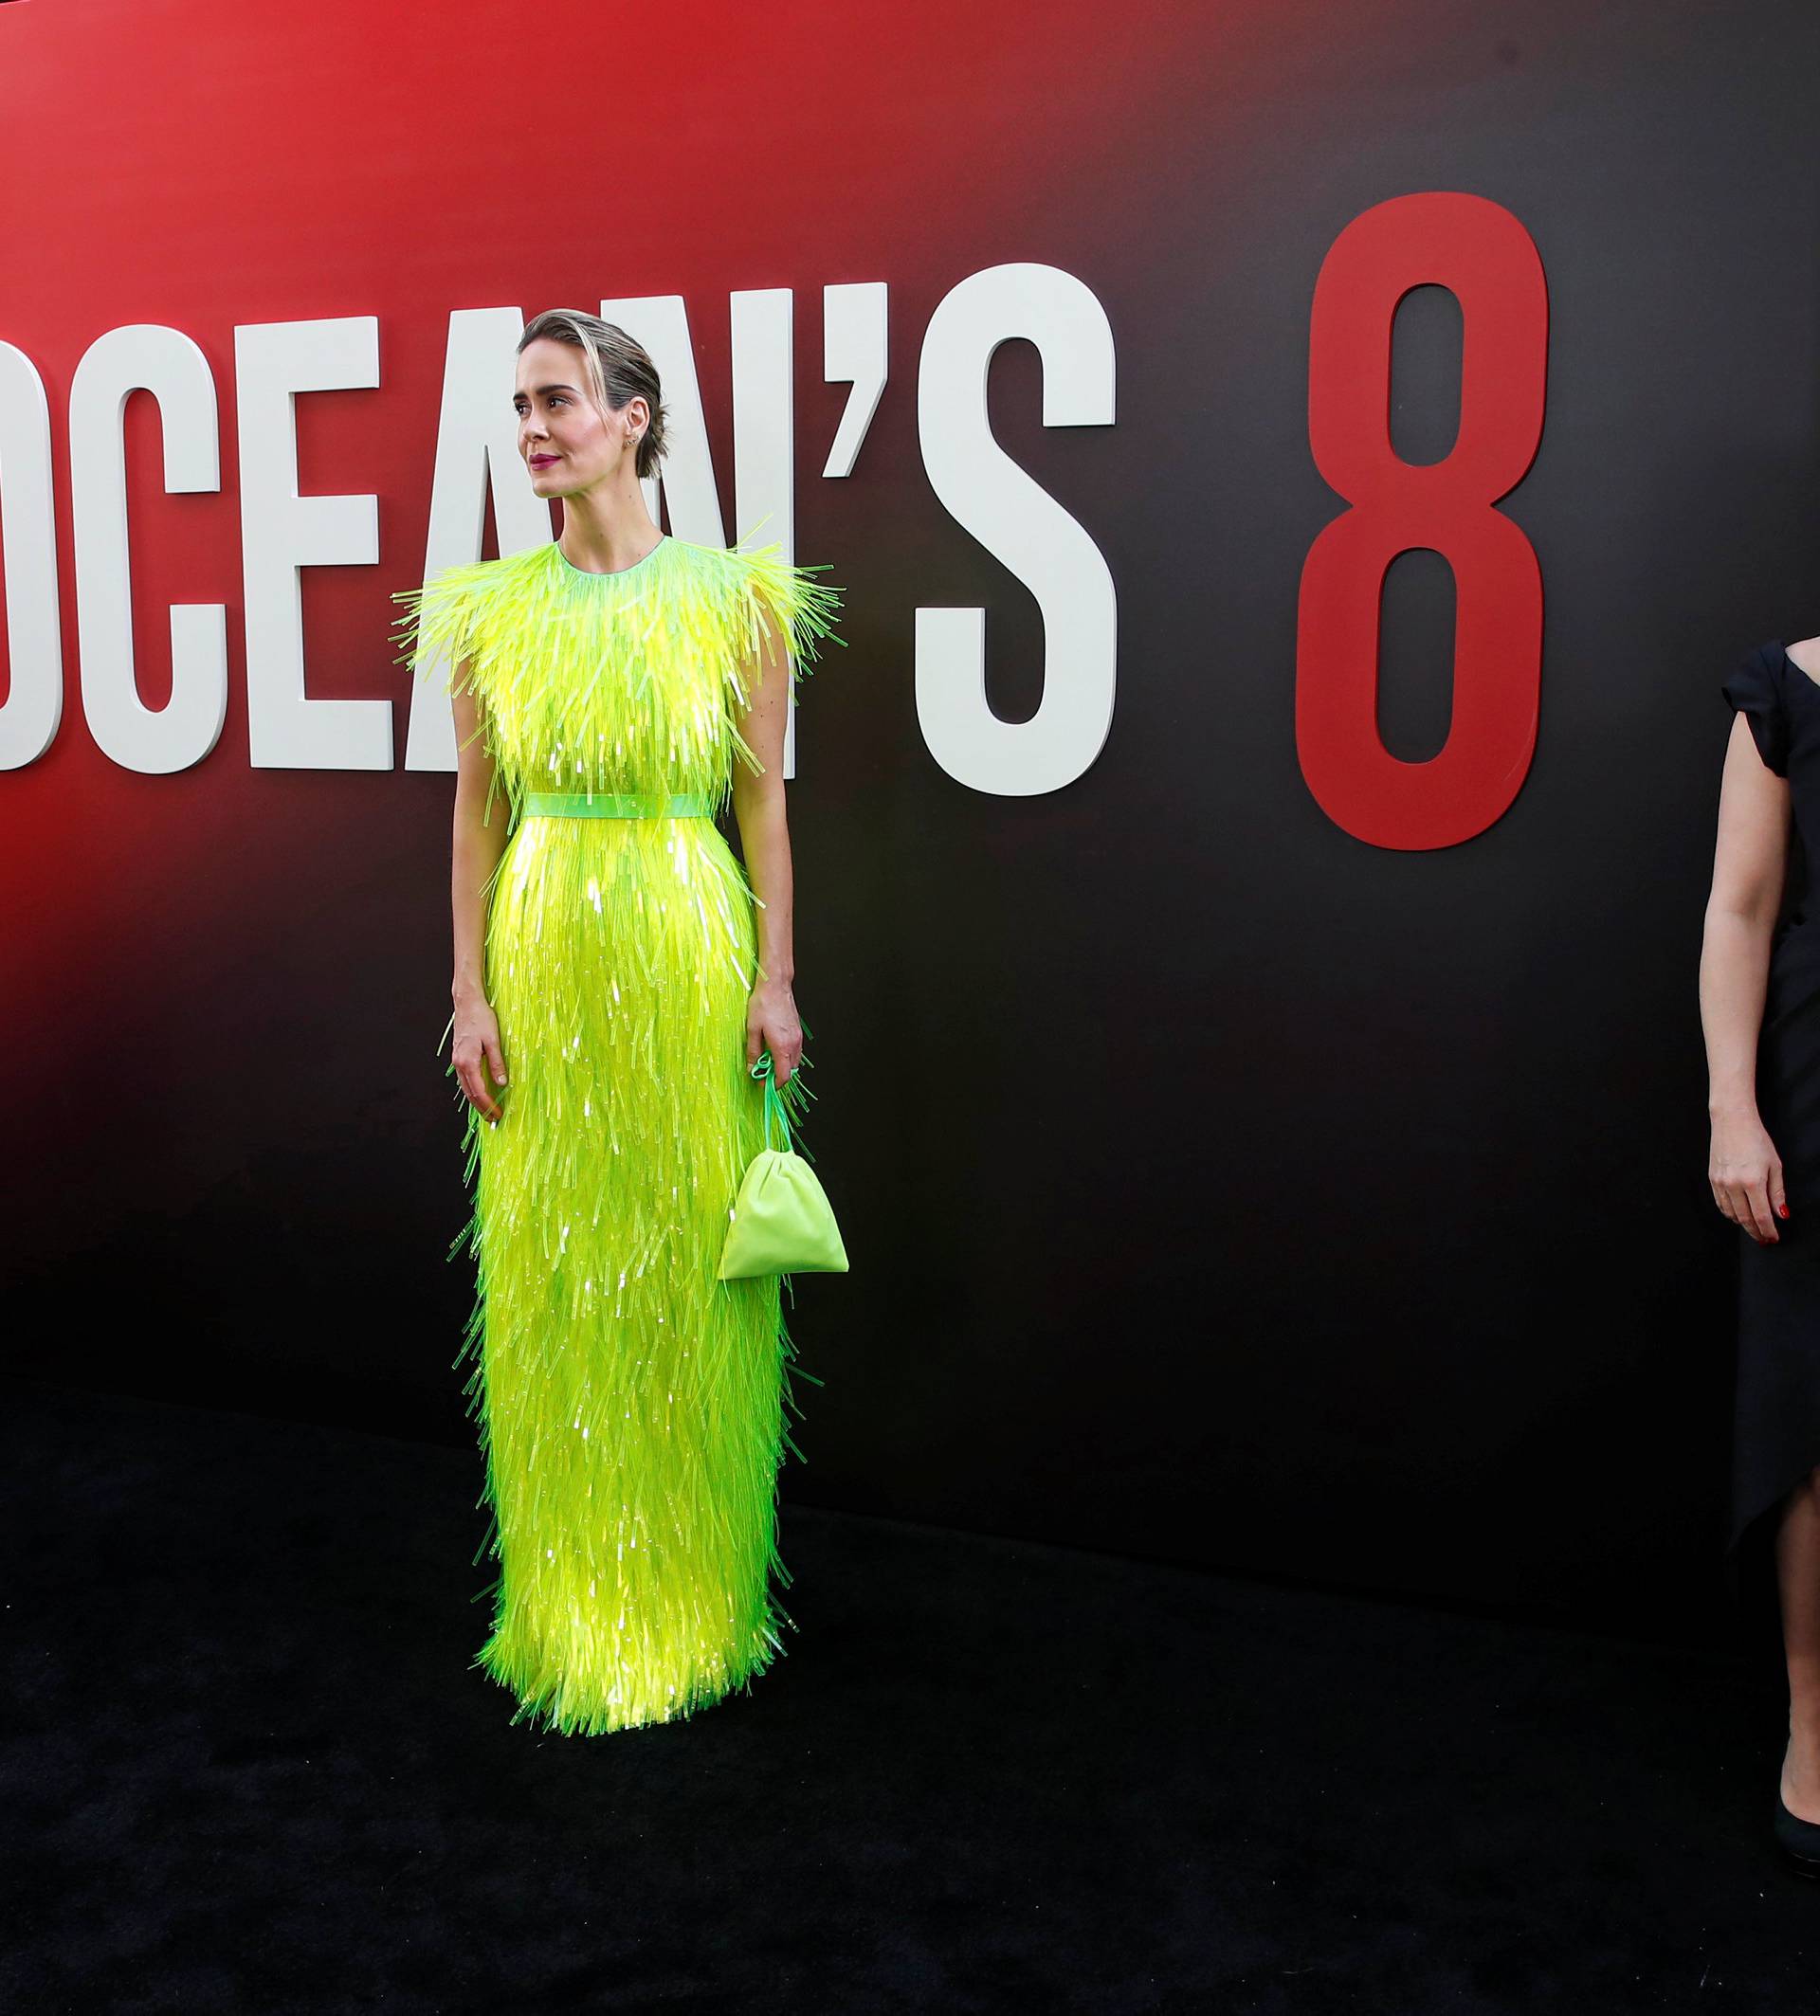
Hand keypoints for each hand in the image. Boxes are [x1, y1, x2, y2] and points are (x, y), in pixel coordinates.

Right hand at [454, 997, 508, 1123]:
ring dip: (476, 1101)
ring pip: (465, 1088)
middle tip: (494, 1120)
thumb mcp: (494, 1040)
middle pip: (469, 1094)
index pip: (478, 1091)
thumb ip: (497, 1063)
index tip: (498, 1115)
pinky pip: (465, 1080)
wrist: (467, 1003)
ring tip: (488, 1111)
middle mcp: (459, 1063)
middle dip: (482, 1109)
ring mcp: (457, 1061)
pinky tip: (480, 1094)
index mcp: (468, 1061)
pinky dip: (472, 1090)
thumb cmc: (482, 1018)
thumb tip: (502, 1083)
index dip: (488, 1106)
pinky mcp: (459, 1057)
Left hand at [746, 981, 801, 1085]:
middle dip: (778, 1076)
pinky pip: (795, 1051)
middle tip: (762, 1073)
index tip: (763, 1084)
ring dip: (783, 1065)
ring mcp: (798, 1038)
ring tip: (767, 1060)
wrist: (776, 985)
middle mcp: (793, 1044)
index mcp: (782, 1046)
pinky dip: (786, 1056)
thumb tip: (751, 1067)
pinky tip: (774, 1049)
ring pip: (794, 1061)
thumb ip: (753, 1051)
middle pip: (791, 1071)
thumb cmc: (764, 1004)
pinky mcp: (798, 1031)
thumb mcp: (752, 1030)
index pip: (783, 1076)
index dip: (773, 1084)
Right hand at [1710, 1108, 1787, 1243]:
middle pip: (1745, 1219)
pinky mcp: (1712, 1179)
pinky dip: (1731, 1213)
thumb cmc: (1756, 1140)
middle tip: (1765, 1239)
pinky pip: (1721, 1204)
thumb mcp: (1775, 1165)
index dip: (1769, 1231)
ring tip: (1754, 1228)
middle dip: (1756, 1232)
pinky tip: (1739, 1214)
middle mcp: (1734, 1184)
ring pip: (1731, 1214)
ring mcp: (1720, 1183)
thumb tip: (1781, 1213)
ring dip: (1743, 1224)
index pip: (1762, 1216)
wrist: (1732, 1122)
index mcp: (1753, 1181)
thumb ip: (1777, 1192)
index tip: (1774, 1238)